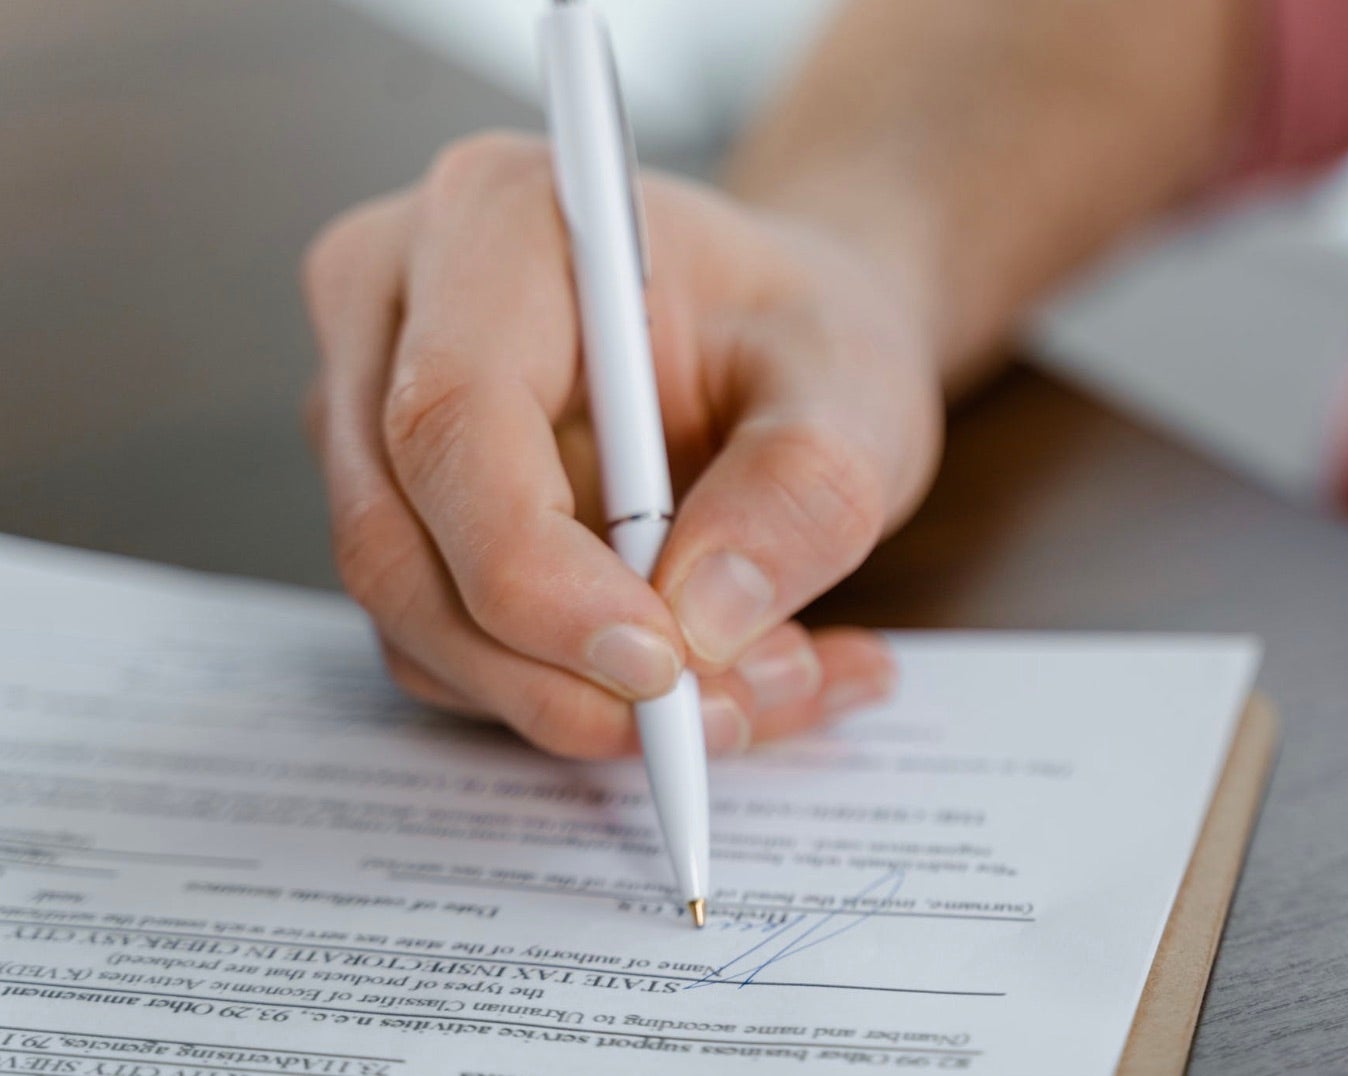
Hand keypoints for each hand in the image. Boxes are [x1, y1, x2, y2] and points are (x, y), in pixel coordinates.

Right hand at [301, 132, 942, 758]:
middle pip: (401, 542)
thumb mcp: (853, 386)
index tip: (662, 666)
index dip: (536, 573)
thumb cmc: (801, 331)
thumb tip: (703, 622)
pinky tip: (713, 677)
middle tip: (722, 713)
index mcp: (497, 223)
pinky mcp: (401, 513)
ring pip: (419, 622)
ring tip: (763, 682)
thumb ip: (802, 487)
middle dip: (561, 673)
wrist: (778, 342)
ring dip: (583, 702)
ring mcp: (375, 419)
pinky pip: (450, 650)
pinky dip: (575, 697)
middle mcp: (396, 310)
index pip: (452, 420)